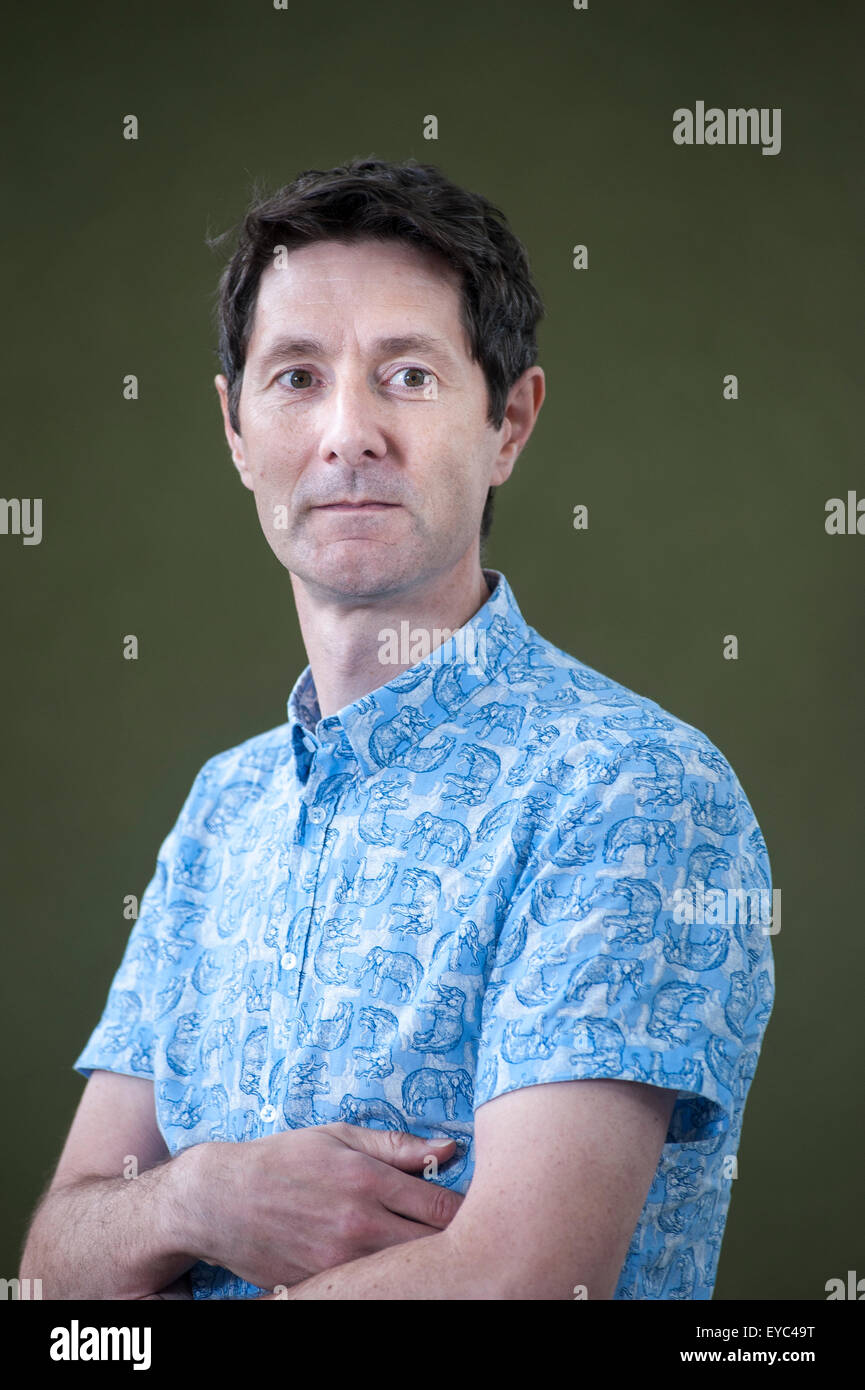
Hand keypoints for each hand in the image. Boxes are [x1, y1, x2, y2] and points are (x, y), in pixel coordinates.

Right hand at [183, 1123, 463, 1291]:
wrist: (220, 1199)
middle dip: (452, 1241)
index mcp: (367, 1181)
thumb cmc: (284, 1159)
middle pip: (430, 1245)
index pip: (441, 1206)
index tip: (480, 1208)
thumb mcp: (339, 1137)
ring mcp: (339, 1262)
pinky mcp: (322, 1285)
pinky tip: (393, 1268)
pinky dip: (386, 1279)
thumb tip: (449, 1150)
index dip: (467, 1210)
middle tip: (470, 1235)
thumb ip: (397, 1146)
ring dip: (421, 1261)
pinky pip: (369, 1286)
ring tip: (436, 1253)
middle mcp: (357, 1226)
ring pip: (402, 1270)